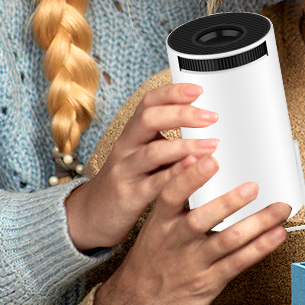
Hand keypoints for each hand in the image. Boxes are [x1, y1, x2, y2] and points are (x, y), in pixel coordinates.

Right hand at [63, 83, 220, 251]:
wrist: (93, 215)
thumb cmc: (128, 181)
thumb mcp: (144, 155)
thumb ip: (169, 141)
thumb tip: (207, 125)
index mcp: (133, 133)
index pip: (149, 102)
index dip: (172, 92)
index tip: (198, 89)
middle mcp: (126, 147)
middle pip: (149, 119)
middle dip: (182, 114)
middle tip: (211, 117)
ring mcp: (126, 171)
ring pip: (152, 152)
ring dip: (185, 145)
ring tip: (212, 144)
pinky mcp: (130, 195)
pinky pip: (154, 183)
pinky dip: (175, 174)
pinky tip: (195, 169)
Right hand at [93, 155, 290, 304]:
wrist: (136, 304)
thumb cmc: (151, 259)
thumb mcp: (154, 226)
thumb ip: (176, 197)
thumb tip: (194, 160)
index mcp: (161, 222)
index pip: (172, 195)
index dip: (190, 177)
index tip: (210, 159)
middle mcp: (177, 241)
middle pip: (202, 219)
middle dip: (228, 202)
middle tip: (252, 187)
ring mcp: (194, 262)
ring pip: (228, 241)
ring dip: (257, 223)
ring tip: (279, 208)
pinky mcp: (208, 282)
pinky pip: (238, 263)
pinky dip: (260, 248)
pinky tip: (276, 235)